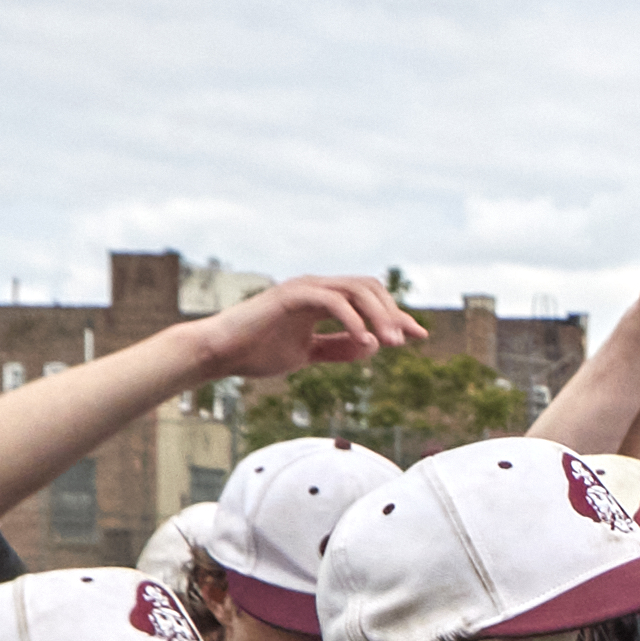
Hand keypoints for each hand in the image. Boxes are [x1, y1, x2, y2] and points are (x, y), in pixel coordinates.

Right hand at [190, 274, 424, 381]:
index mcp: (320, 299)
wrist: (220, 353)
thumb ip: (338, 348)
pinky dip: (353, 320)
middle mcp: (315, 287)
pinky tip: (366, 343)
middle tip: (408, 340)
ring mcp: (303, 288)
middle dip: (393, 312)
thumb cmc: (258, 352)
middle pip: (368, 287)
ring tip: (393, 343)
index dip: (395, 315)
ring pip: (355, 289)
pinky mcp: (290, 295)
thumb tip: (372, 346)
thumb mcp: (308, 354)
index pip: (367, 298)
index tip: (419, 336)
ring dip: (379, 314)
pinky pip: (333, 301)